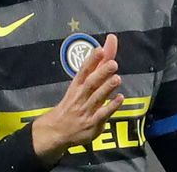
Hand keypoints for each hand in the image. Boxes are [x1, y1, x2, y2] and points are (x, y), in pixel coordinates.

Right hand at [32, 34, 124, 164]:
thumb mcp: (80, 85)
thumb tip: (107, 46)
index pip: (84, 70)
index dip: (92, 60)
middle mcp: (80, 96)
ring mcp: (86, 111)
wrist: (56, 130)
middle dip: (101, 73)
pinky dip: (111, 107)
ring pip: (97, 98)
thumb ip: (96, 66)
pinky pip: (102, 115)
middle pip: (91, 83)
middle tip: (113, 63)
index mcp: (76, 86)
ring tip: (117, 78)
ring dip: (107, 88)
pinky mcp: (92, 124)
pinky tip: (120, 99)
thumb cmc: (72, 104)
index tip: (99, 50)